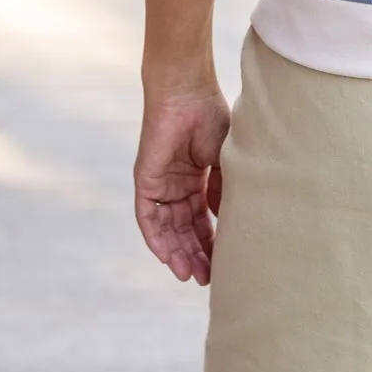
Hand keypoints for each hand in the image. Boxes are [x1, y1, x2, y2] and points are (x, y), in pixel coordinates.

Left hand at [134, 87, 230, 285]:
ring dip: (177, 253)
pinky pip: (147, 218)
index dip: (211, 241)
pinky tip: (166, 258)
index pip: (202, 219)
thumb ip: (222, 190)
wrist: (187, 93)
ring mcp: (160, 184)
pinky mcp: (145, 181)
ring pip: (166, 229)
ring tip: (190, 275)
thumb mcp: (224, 159)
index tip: (223, 263)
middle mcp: (176, 185)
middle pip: (184, 229)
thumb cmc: (210, 116)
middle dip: (195, 254)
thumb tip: (226, 222)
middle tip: (207, 279)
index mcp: (196, 178)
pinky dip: (156, 239)